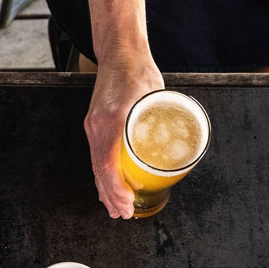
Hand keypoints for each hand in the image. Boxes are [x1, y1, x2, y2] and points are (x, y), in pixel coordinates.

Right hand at [85, 56, 163, 218]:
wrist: (119, 53)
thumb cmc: (138, 71)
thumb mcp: (156, 96)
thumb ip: (161, 120)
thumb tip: (175, 146)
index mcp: (112, 120)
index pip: (108, 163)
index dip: (116, 188)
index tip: (127, 202)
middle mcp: (98, 126)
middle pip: (100, 171)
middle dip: (111, 197)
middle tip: (124, 214)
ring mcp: (93, 126)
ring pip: (96, 167)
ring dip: (105, 191)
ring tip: (115, 210)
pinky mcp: (94, 126)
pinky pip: (95, 157)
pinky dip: (101, 177)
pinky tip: (105, 190)